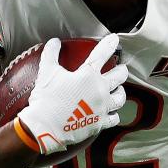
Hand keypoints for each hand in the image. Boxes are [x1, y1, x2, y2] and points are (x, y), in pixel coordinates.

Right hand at [17, 34, 127, 153]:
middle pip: (120, 76)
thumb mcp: (46, 72)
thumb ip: (51, 54)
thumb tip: (54, 42)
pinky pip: (114, 118)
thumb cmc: (46, 99)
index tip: (115, 39)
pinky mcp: (100, 123)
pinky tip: (112, 113)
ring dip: (120, 91)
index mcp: (88, 75)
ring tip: (118, 90)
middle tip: (120, 68)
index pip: (102, 54)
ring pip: (120, 98)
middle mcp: (100, 90)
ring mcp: (102, 107)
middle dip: (121, 70)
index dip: (110, 44)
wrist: (45, 127)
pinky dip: (114, 114)